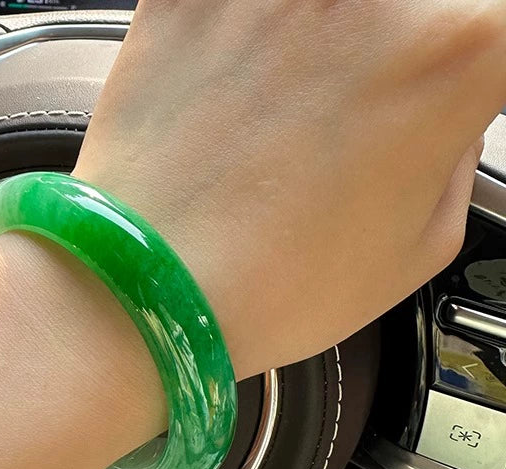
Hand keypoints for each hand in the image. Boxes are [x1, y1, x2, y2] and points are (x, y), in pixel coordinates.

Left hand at [74, 0, 503, 378]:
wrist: (147, 291)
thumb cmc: (269, 290)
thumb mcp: (418, 249)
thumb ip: (455, 153)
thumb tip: (447, 110)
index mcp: (452, 53)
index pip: (498, 24)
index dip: (478, 60)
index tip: (454, 88)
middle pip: (417, 5)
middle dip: (405, 49)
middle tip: (363, 106)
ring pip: (325, 5)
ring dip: (321, 41)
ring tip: (286, 112)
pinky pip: (232, 0)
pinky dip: (244, 30)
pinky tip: (237, 85)